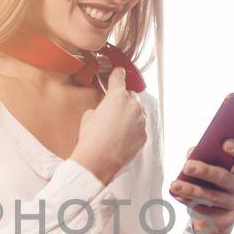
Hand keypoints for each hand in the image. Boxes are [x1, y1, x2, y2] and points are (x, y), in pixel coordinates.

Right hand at [70, 67, 146, 184]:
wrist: (98, 160)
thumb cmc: (91, 137)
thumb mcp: (88, 115)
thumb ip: (100, 107)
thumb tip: (103, 110)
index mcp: (117, 96)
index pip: (119, 77)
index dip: (117, 74)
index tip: (119, 73)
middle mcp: (133, 105)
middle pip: (131, 96)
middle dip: (123, 100)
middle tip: (112, 111)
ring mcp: (141, 120)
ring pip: (137, 112)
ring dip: (129, 116)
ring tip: (116, 129)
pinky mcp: (144, 135)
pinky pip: (139, 127)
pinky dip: (133, 130)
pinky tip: (121, 138)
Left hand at [169, 139, 233, 233]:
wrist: (211, 219)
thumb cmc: (208, 186)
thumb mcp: (205, 171)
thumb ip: (201, 158)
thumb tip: (192, 152)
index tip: (225, 143)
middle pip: (226, 178)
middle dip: (205, 171)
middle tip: (186, 166)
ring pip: (214, 196)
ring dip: (192, 190)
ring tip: (175, 185)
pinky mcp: (228, 220)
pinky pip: (208, 212)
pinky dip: (191, 203)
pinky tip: (179, 197)